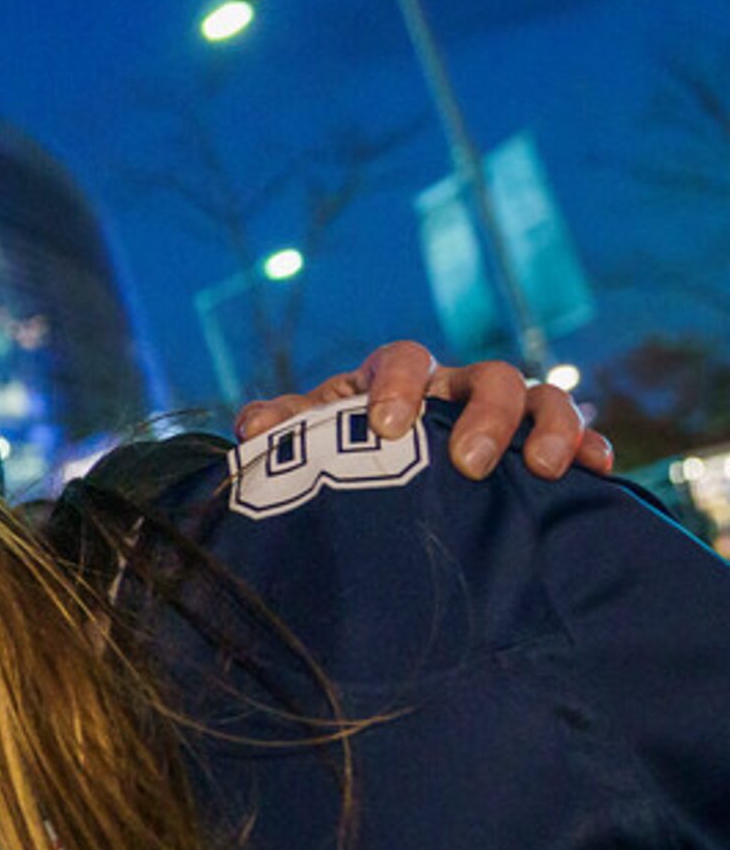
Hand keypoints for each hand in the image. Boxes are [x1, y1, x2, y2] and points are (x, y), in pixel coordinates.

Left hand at [234, 339, 612, 479]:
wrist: (378, 490)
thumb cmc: (341, 456)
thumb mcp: (309, 441)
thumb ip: (281, 429)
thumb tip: (251, 431)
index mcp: (397, 380)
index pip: (403, 359)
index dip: (399, 385)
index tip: (388, 427)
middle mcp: (455, 389)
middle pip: (487, 376)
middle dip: (484, 415)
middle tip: (469, 462)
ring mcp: (502, 414)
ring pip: (540, 397)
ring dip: (549, 426)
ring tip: (545, 468)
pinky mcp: (538, 444)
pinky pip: (577, 433)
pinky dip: (590, 446)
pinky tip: (597, 472)